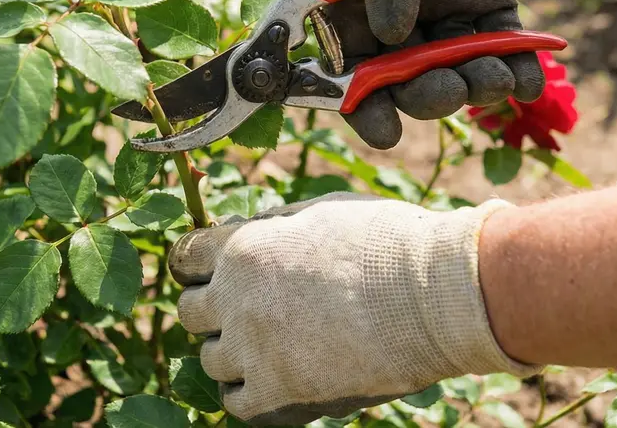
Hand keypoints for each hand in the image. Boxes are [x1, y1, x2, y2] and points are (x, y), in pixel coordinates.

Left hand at [169, 193, 537, 425]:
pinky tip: (273, 379)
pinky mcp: (278, 392)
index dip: (199, 264)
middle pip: (189, 311)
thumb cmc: (386, 242)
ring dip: (231, 352)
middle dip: (212, 308)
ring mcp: (252, 350)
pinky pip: (235, 402)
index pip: (184, 258)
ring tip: (267, 345)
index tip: (213, 270)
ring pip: (209, 359)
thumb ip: (273, 227)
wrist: (432, 294)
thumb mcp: (320, 213)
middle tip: (246, 309)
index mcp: (242, 248)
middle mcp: (234, 299)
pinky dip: (248, 392)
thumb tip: (249, 234)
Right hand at [325, 0, 595, 148]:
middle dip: (422, 95)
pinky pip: (498, 47)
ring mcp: (443, 4)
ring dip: (470, 86)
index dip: (355, 99)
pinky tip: (526, 78)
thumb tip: (389, 38)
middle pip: (398, 74)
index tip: (383, 130)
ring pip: (449, 67)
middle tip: (449, 91)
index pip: (341, 54)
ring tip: (496, 80)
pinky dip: (513, 69)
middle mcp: (393, 2)